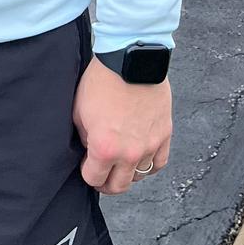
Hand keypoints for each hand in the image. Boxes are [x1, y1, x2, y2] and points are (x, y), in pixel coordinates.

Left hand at [73, 62, 171, 194]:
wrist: (130, 59)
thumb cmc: (102, 80)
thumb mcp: (79, 110)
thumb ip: (85, 137)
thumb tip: (90, 149)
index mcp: (105, 148)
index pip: (94, 178)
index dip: (87, 174)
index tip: (86, 167)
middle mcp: (129, 153)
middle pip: (118, 186)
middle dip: (106, 182)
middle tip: (102, 174)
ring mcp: (149, 145)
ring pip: (139, 176)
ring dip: (127, 172)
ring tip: (120, 161)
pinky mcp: (164, 134)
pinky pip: (158, 163)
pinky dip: (149, 164)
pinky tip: (140, 158)